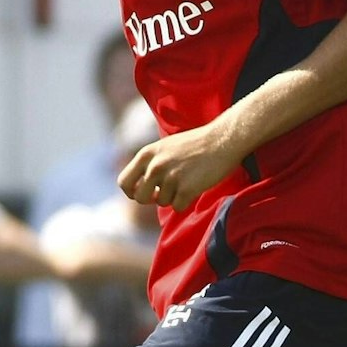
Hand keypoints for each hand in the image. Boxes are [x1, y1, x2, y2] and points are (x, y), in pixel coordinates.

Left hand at [118, 124, 244, 211]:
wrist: (223, 139)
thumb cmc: (197, 143)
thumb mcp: (165, 147)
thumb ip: (151, 163)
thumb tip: (141, 186)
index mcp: (147, 154)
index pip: (124, 181)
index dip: (131, 192)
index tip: (142, 193)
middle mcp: (155, 166)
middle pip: (139, 198)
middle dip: (150, 199)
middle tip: (163, 194)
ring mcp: (170, 177)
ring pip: (161, 202)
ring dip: (172, 197)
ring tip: (186, 181)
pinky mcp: (186, 188)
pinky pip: (178, 207)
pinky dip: (186, 201)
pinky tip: (195, 186)